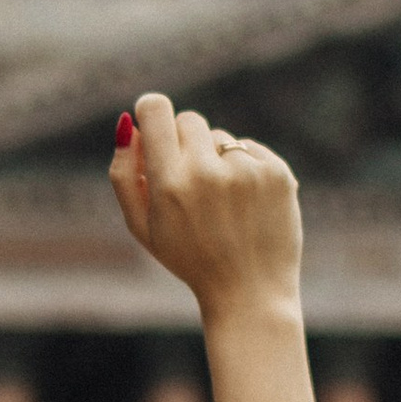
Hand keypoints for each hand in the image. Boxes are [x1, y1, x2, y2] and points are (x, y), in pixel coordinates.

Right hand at [108, 96, 300, 319]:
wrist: (250, 292)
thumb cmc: (188, 258)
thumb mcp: (142, 226)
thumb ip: (123, 174)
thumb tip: (128, 124)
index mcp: (169, 184)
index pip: (156, 109)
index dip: (151, 111)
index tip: (152, 120)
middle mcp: (208, 172)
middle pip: (189, 120)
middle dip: (185, 144)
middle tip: (191, 184)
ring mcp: (246, 171)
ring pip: (221, 137)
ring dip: (217, 160)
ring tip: (222, 204)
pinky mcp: (277, 174)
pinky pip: (250, 148)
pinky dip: (246, 169)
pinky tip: (246, 204)